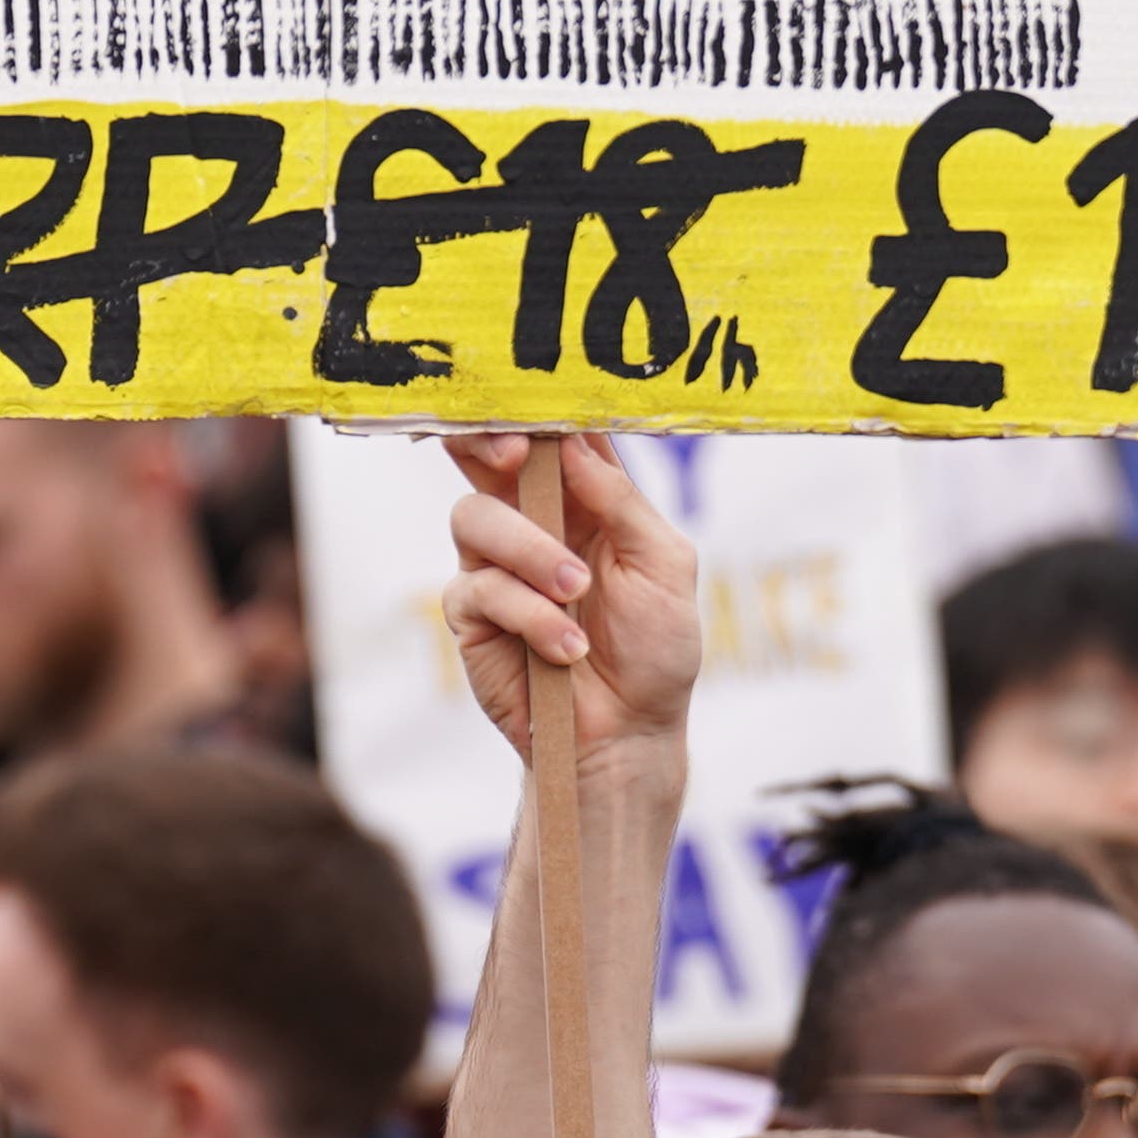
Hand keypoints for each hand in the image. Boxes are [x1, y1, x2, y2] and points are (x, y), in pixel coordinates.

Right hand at [439, 432, 699, 776]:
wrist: (628, 733)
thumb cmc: (655, 650)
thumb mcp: (665, 566)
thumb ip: (623, 503)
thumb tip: (573, 445)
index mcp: (584, 500)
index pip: (552, 436)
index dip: (539, 411)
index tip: (541, 404)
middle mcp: (532, 522)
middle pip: (484, 454)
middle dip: (488, 441)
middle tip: (516, 455)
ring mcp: (496, 566)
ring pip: (475, 517)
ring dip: (531, 552)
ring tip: (575, 594)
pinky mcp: (472, 615)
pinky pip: (479, 588)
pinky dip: (530, 615)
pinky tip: (566, 647)